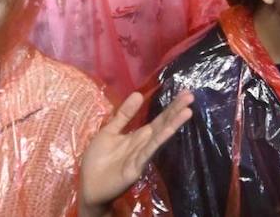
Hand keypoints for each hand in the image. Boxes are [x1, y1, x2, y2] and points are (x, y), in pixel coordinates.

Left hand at [79, 90, 193, 213]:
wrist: (88, 186)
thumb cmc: (98, 159)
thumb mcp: (110, 131)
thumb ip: (124, 115)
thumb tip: (138, 93)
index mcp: (138, 135)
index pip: (158, 119)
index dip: (171, 107)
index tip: (184, 92)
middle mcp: (144, 144)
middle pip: (162, 125)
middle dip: (176, 111)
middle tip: (190, 96)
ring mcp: (142, 156)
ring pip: (159, 137)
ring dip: (173, 124)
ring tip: (188, 111)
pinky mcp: (136, 167)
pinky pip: (148, 151)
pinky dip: (158, 140)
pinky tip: (169, 130)